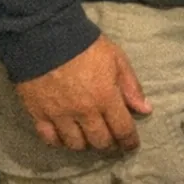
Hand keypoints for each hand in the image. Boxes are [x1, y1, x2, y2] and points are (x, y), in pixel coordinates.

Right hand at [14, 34, 151, 151]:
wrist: (46, 38)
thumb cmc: (87, 46)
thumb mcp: (117, 59)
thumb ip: (131, 86)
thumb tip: (145, 110)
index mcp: (106, 98)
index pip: (122, 129)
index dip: (129, 141)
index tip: (131, 146)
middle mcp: (84, 112)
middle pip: (99, 141)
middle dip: (109, 145)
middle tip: (111, 142)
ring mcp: (60, 115)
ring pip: (75, 144)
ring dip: (85, 145)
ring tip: (89, 139)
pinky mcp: (38, 114)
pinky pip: (49, 139)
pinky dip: (59, 142)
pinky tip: (64, 138)